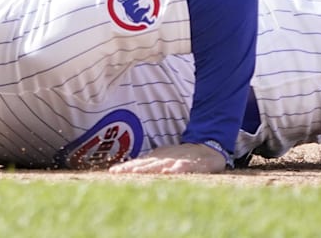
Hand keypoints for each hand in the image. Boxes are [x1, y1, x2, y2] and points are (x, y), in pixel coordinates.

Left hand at [108, 142, 228, 174]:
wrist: (207, 148)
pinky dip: (175, 169)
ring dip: (148, 169)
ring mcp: (177, 160)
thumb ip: (150, 165)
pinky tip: (168, 173)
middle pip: (146, 164)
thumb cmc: (182, 156)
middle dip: (131, 168)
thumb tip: (131, 169)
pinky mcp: (192, 163)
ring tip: (136, 172)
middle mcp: (164, 158)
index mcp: (157, 158)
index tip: (112, 172)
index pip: (139, 163)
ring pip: (161, 165)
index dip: (126, 167)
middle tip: (118, 173)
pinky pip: (183, 166)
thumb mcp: (163, 159)